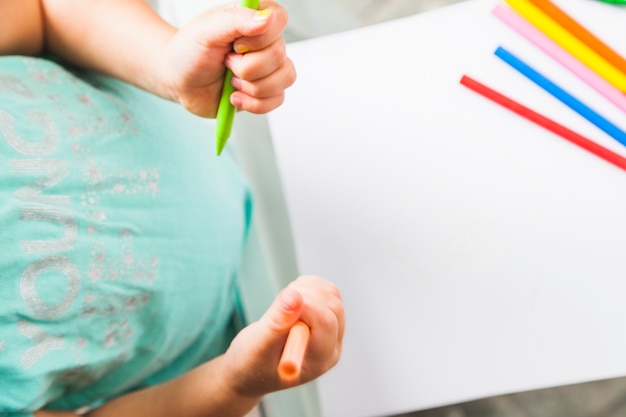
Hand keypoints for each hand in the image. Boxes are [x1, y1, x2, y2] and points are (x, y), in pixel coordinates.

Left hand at [159, 1, 295, 117]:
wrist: (180, 82)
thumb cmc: (189, 52)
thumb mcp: (207, 30)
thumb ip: (236, 20)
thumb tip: (266, 19)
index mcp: (253, 19)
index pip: (279, 19)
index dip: (260, 37)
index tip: (235, 43)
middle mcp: (265, 42)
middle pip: (279, 55)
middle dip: (247, 67)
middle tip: (226, 62)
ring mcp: (268, 68)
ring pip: (284, 79)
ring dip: (251, 86)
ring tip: (231, 80)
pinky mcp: (267, 91)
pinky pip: (277, 100)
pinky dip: (253, 103)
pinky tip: (235, 96)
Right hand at [221, 276, 344, 396]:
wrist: (249, 367)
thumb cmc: (251, 363)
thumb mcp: (258, 345)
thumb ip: (277, 323)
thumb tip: (295, 297)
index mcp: (318, 359)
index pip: (326, 323)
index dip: (306, 305)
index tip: (282, 303)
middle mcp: (331, 346)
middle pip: (334, 307)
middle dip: (306, 295)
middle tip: (280, 303)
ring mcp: (332, 331)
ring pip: (331, 294)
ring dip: (306, 288)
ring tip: (281, 307)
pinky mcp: (326, 316)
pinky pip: (327, 290)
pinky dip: (308, 285)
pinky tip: (291, 301)